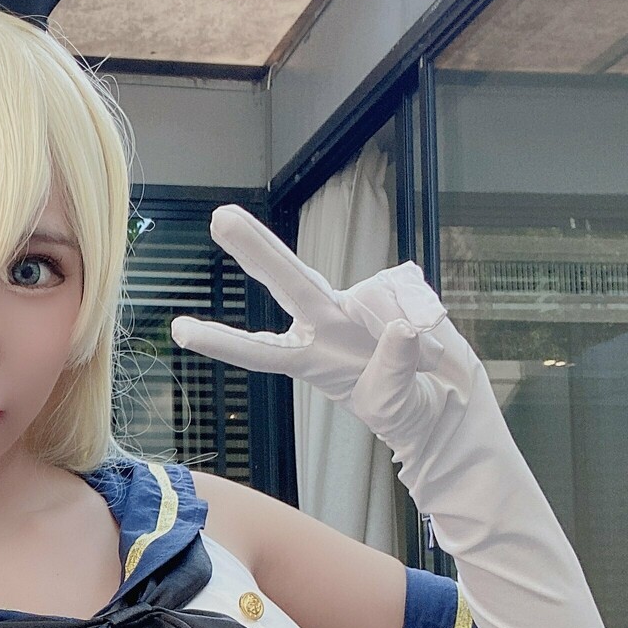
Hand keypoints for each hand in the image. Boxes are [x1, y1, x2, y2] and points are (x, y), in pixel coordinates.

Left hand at [170, 205, 466, 433]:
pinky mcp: (396, 287)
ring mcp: (359, 301)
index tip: (179, 330)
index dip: (222, 341)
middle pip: (291, 281)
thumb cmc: (407, 410)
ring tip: (425, 363)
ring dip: (404, 326)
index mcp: (312, 357)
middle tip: (218, 217)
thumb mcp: (393, 406)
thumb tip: (403, 327)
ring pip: (377, 297)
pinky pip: (411, 292)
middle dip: (257, 249)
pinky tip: (434, 338)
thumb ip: (394, 371)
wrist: (448, 400)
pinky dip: (427, 315)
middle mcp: (328, 321)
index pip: (261, 350)